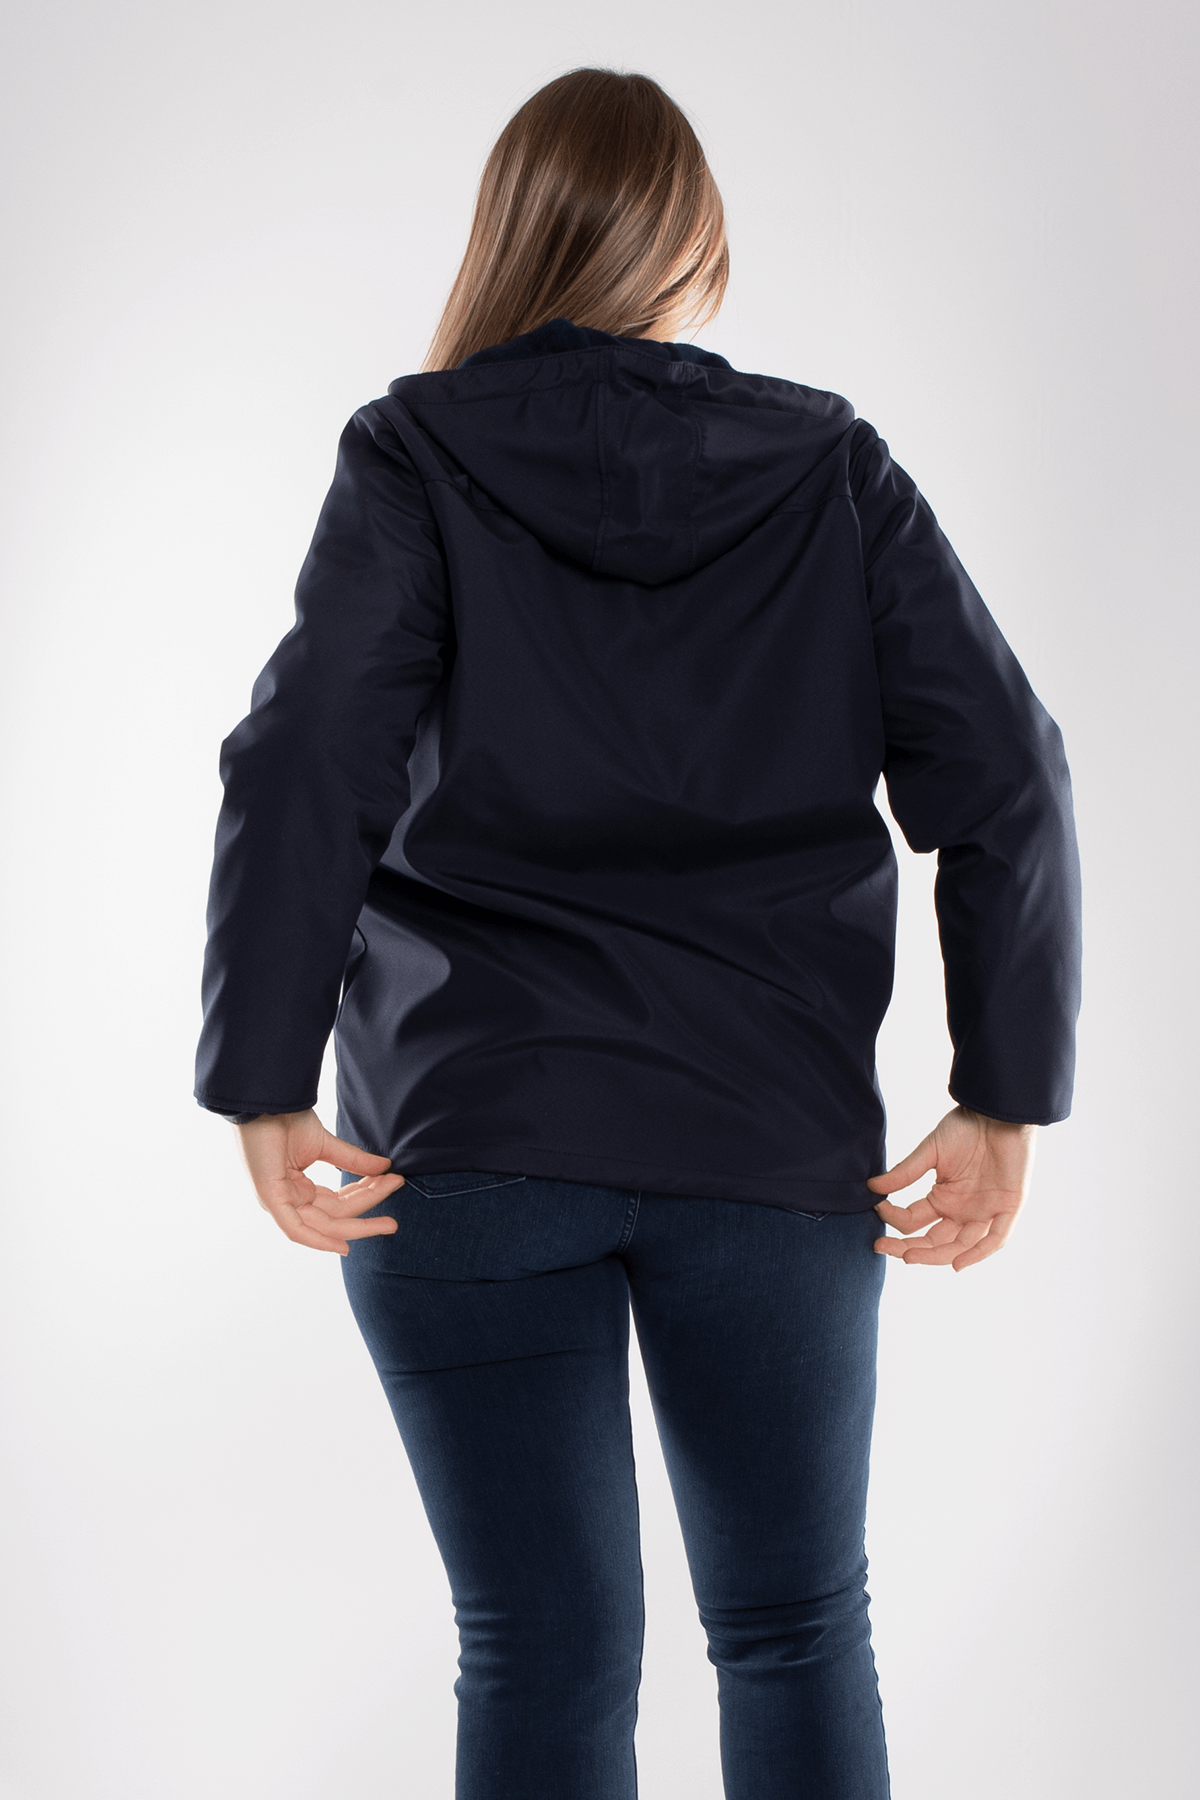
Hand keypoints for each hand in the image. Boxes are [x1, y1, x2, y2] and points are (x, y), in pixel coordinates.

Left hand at [233, 1109, 404, 1255]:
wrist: (264, 1100)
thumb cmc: (284, 1118)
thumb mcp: (325, 1144)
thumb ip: (353, 1160)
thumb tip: (385, 1167)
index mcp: (297, 1188)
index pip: (337, 1202)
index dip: (366, 1196)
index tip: (393, 1183)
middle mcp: (288, 1200)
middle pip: (333, 1218)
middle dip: (366, 1220)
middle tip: (394, 1223)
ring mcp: (278, 1202)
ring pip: (322, 1225)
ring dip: (357, 1225)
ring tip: (388, 1222)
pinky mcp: (271, 1199)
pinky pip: (295, 1229)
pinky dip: (319, 1240)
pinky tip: (342, 1246)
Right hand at [867, 1105, 1036, 1271]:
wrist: (997, 1112)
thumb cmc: (966, 1127)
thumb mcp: (930, 1151)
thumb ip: (905, 1172)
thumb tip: (872, 1187)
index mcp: (943, 1198)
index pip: (913, 1221)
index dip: (893, 1218)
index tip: (876, 1208)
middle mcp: (962, 1211)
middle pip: (934, 1242)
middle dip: (908, 1248)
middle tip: (882, 1246)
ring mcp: (984, 1213)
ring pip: (960, 1246)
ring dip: (935, 1255)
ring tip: (909, 1257)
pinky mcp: (1008, 1209)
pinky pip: (995, 1239)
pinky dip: (977, 1254)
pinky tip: (957, 1264)